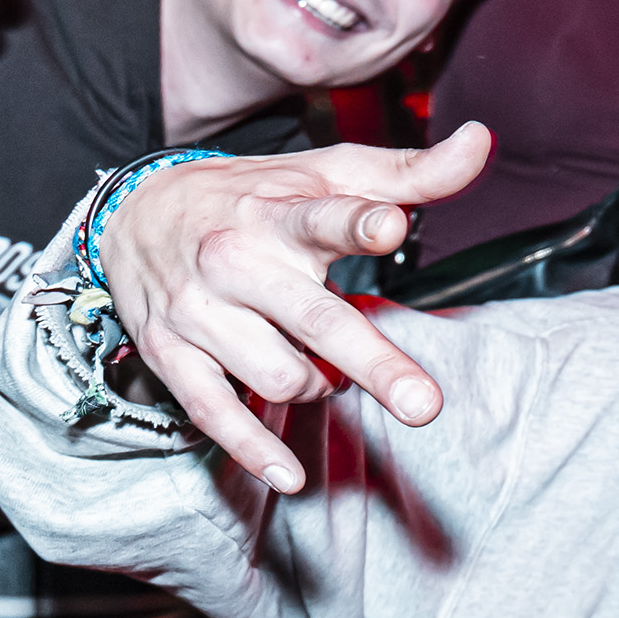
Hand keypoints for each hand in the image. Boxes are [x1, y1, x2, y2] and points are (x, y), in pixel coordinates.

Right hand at [101, 130, 491, 491]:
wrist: (136, 213)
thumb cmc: (256, 195)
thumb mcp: (328, 172)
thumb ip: (409, 172)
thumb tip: (482, 142)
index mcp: (279, 211)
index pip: (323, 216)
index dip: (360, 222)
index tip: (391, 228)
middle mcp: (236, 260)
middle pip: (313, 319)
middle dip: (371, 362)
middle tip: (425, 406)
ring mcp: (198, 311)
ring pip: (278, 375)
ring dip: (319, 384)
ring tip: (324, 366)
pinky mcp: (171, 354)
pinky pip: (214, 412)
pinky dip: (253, 449)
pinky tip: (289, 475)